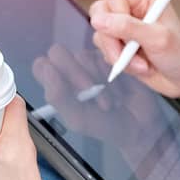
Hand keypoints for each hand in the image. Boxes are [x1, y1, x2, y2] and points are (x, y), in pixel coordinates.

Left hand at [32, 41, 160, 147]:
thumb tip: (49, 71)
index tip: (64, 89)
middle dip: (75, 74)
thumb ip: (58, 97)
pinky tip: (120, 93)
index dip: (49, 73)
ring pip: (83, 57)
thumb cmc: (104, 124)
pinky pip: (105, 56)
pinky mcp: (111, 56)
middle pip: (58, 53)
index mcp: (57, 84)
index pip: (41, 66)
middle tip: (91, 93)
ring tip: (110, 103)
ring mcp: (91, 60)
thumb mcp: (77, 118)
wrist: (138, 126)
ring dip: (98, 83)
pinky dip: (113, 78)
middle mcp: (71, 68)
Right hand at [89, 0, 179, 99]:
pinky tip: (139, 67)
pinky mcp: (121, 45)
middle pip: (100, 13)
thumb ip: (127, 27)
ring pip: (101, 35)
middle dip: (112, 39)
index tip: (129, 34)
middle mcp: (133, 9)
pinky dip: (119, 63)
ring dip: (118, 54)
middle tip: (127, 54)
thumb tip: (99, 20)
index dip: (115, 14)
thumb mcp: (157, 39)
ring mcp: (125, 28)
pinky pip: (105, 51)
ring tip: (142, 64)